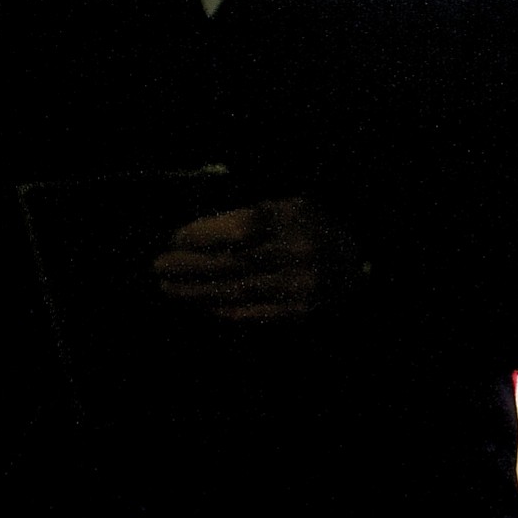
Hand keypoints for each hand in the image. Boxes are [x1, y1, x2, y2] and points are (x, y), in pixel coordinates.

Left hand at [153, 197, 358, 320]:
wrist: (357, 261)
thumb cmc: (313, 227)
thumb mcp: (287, 206)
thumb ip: (250, 216)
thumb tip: (199, 233)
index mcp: (291, 221)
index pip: (235, 229)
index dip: (200, 236)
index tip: (173, 239)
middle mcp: (295, 253)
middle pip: (230, 263)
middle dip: (189, 267)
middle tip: (159, 267)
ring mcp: (298, 285)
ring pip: (236, 291)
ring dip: (197, 291)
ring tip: (170, 288)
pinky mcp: (299, 310)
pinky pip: (252, 312)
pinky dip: (223, 308)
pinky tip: (201, 304)